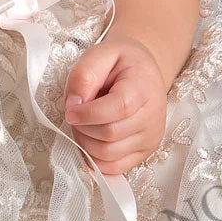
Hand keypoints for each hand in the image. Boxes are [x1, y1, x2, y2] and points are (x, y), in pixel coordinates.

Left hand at [61, 34, 166, 175]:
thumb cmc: (120, 61)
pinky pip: (114, 167)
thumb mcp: (101, 53)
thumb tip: (73, 105)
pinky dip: (94, 157)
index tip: (69, 111)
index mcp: (143, 87)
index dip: (89, 114)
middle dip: (82, 127)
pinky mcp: (143, 152)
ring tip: (82, 123)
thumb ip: (84, 75)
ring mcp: (150, 138)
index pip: (119, 108)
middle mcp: (152, 117)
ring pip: (109, 154)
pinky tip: (89, 138)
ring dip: (85, 142)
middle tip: (73, 113)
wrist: (144, 71)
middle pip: (110, 134)